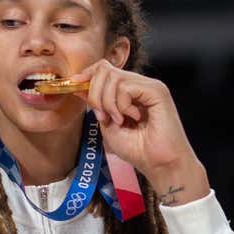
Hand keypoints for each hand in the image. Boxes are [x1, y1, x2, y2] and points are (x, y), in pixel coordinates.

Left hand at [71, 60, 209, 204]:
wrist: (159, 164)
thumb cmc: (138, 150)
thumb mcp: (107, 124)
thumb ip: (96, 104)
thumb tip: (78, 84)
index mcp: (129, 91)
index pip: (104, 69)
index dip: (87, 75)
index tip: (74, 86)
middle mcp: (139, 84)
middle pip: (104, 69)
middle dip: (95, 94)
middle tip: (103, 116)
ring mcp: (149, 86)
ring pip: (113, 77)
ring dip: (108, 102)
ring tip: (119, 120)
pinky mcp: (156, 91)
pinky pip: (125, 87)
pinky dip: (121, 105)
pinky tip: (132, 117)